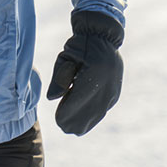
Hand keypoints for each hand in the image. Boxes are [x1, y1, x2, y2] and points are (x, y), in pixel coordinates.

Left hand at [46, 10, 124, 134]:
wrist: (102, 36)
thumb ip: (59, 78)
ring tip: (73, 130)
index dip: (68, 113)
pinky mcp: (115, 91)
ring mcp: (113, 89)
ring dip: (86, 122)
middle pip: (91, 110)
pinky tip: (84, 122)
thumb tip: (51, 98)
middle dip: (77, 121)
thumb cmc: (80, 45)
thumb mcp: (66, 57)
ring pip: (99, 112)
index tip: (58, 121)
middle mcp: (107, 84)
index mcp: (94, 73)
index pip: (79, 100)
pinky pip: (104, 108)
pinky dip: (94, 116)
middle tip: (63, 128)